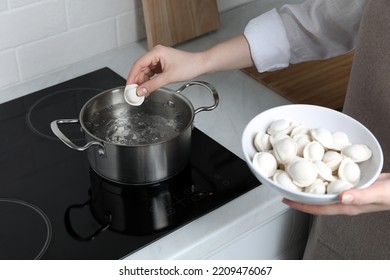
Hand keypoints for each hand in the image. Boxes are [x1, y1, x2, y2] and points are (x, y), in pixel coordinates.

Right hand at [126, 35, 253, 96]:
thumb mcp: (169, 77)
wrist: (201, 65)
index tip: (128, 87)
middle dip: (137, 81)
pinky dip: (149, 81)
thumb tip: (141, 91)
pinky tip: (147, 88)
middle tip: (133, 93)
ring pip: (146, 72)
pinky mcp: (163, 66)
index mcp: (156, 52)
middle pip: (141, 68)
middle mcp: (156, 54)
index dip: (131, 76)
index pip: (138, 64)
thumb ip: (153, 85)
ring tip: (140, 93)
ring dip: (143, 82)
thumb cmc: (189, 66)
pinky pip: (152, 74)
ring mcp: (159, 60)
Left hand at [282, 173, 389, 214]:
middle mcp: (344, 200)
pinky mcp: (352, 182)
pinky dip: (323, 173)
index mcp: (347, 206)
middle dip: (299, 194)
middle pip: (316, 199)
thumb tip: (341, 197)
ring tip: (296, 173)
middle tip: (285, 183)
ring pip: (323, 189)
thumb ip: (361, 196)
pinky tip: (318, 164)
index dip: (300, 204)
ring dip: (309, 182)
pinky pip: (332, 179)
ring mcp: (348, 191)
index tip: (285, 198)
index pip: (318, 208)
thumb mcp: (379, 193)